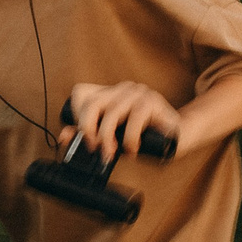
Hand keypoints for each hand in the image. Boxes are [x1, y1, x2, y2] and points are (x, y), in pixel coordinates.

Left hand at [62, 81, 180, 161]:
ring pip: (111, 113)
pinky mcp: (152, 101)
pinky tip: (132, 149)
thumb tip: (64, 136)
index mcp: (110, 93)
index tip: (83, 137)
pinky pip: (133, 120)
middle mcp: (122, 89)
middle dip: (88, 129)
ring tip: (112, 153)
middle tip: (93, 148)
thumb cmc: (144, 136)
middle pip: (92, 103)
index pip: (81, 94)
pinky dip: (129, 139)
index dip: (76, 115)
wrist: (177, 136)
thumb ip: (90, 134)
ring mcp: (138, 92)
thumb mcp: (113, 137)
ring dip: (108, 139)